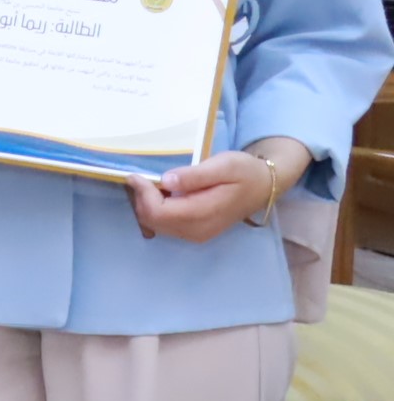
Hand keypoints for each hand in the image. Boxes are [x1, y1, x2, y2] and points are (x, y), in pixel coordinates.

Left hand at [130, 142, 305, 243]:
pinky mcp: (195, 233)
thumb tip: (166, 181)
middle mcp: (196, 231)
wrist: (264, 186)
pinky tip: (162, 194)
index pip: (158, 212)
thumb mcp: (224, 165)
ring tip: (150, 184)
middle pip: (152, 221)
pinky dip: (156, 210)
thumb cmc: (245, 172)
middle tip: (141, 177)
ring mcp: (196, 235)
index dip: (142, 194)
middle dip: (141, 199)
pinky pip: (165, 226)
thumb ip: (195, 175)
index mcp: (203, 214)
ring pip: (156, 225)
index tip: (136, 175)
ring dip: (146, 205)